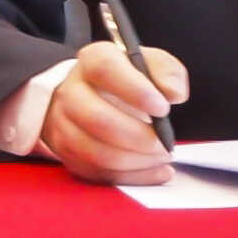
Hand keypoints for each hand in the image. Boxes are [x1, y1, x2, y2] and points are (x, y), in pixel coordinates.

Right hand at [39, 40, 190, 186]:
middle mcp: (70, 91)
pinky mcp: (66, 153)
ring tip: (162, 156)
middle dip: (138, 137)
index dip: (135, 90)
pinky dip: (132, 177)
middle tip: (165, 143)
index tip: (163, 108)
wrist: (92, 95)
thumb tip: (174, 93)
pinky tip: (155, 170)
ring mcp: (63, 124)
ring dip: (137, 161)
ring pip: (96, 152)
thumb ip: (167, 72)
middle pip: (97, 119)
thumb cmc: (126, 80)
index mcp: (92, 61)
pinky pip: (97, 173)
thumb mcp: (150, 64)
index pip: (105, 69)